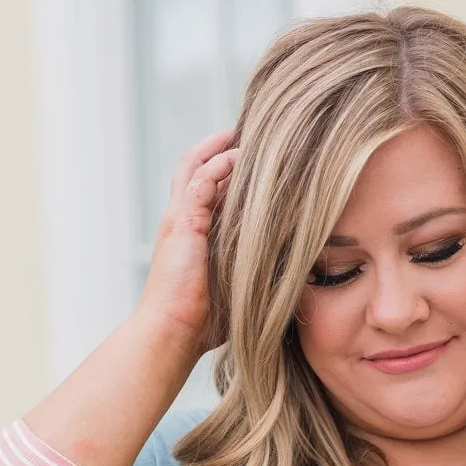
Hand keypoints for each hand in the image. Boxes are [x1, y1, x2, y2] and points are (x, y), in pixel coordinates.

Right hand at [136, 128, 239, 358]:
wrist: (172, 333)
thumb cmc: (201, 324)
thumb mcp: (234, 292)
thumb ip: (254, 276)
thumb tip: (293, 280)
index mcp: (190, 234)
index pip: (205, 189)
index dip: (225, 172)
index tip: (254, 162)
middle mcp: (181, 220)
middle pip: (196, 167)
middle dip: (219, 146)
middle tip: (248, 132)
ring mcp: (179, 220)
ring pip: (198, 166)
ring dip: (222, 149)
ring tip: (247, 134)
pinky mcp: (182, 224)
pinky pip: (200, 182)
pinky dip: (218, 166)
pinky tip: (240, 158)